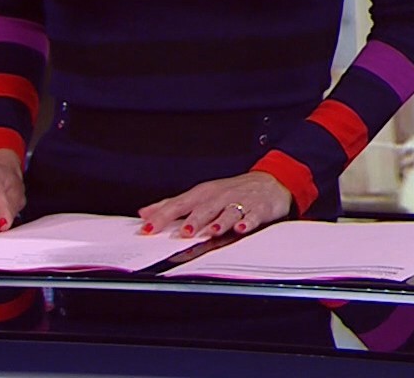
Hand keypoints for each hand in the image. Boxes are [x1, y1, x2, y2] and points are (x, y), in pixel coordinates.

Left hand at [138, 172, 291, 240]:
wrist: (268, 181)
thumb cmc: (231, 191)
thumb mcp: (200, 195)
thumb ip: (172, 205)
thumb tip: (145, 213)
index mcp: (203, 194)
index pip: (179, 204)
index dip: (163, 216)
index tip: (148, 228)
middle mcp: (220, 197)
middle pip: (205, 208)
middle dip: (194, 220)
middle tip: (184, 232)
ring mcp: (240, 202)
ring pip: (229, 212)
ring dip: (220, 221)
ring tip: (212, 231)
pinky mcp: (259, 209)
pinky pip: (253, 216)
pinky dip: (248, 221)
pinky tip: (242, 228)